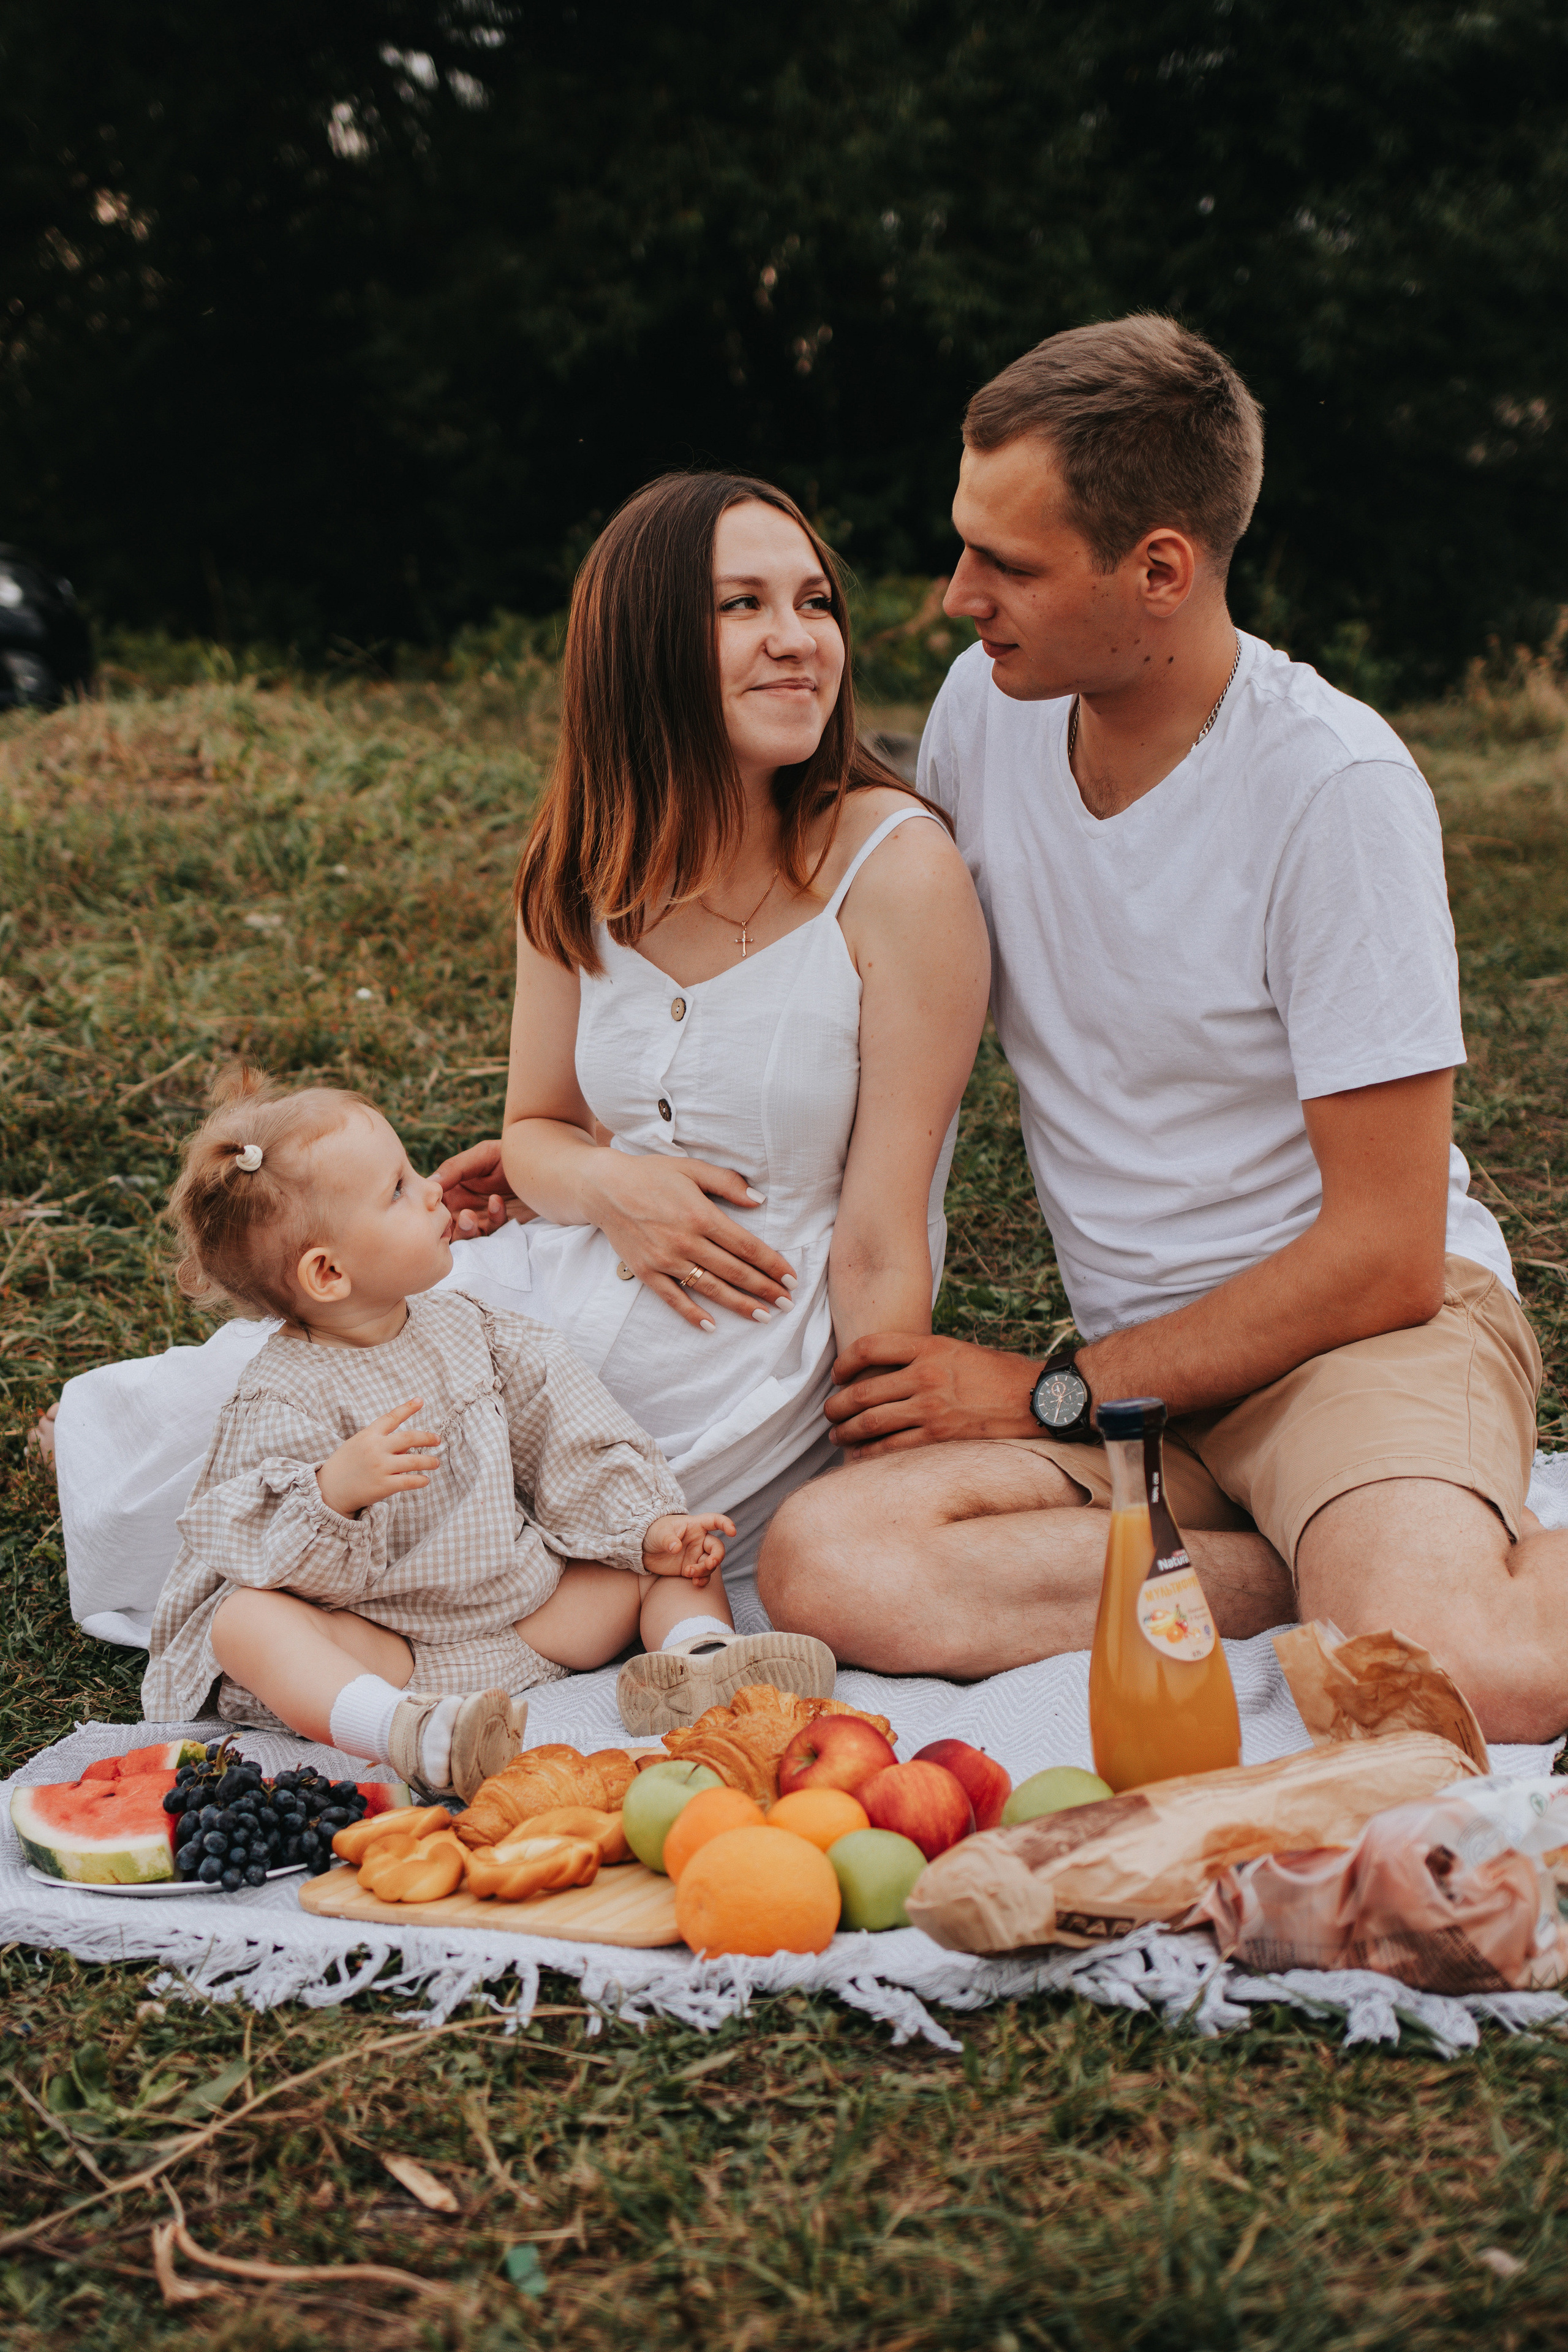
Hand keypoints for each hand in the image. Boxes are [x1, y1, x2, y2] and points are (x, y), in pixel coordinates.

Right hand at [316, 1398, 441, 1517]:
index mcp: (368, 1435)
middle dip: (427, 1438)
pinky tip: (425, 1480)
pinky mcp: (383, 1486)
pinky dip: (420, 1480)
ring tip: (436, 1463)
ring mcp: (380, 1467)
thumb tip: (407, 1446)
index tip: (421, 1401)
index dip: (408, 1408)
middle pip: (410, 1438)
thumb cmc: (344, 1466)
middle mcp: (376, 1448)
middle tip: (438, 1440)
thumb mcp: (358, 1445)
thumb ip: (380, 1442)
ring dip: (429, 1461)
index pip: (391, 1417)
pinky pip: (409, 1481)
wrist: (328, 1490)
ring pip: (414, 1461)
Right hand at [432, 1139, 535, 1239]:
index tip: (437, 1207)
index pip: (433, 1205)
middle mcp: (464, 1207)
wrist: (545, 1165)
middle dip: (451, 1226)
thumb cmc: (510, 1155)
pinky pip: (491, 1234)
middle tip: (463, 1215)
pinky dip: (492, 1221)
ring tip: (471, 1215)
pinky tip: (498, 1203)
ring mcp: (483, 1220)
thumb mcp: (482, 1155)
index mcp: (454, 1189)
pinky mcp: (501, 1229)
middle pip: (446, 1227)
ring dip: (468, 1229)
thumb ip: (455, 1168)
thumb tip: (430, 1183)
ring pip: (466, 1236)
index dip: (431, 1209)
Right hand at [585, 1152, 798, 1331]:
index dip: (772, 1264)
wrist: (603, 1187)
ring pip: (710, 1289)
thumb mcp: (692, 1168)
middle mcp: (685, 1241)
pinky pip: (673, 1298)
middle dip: (765, 1289)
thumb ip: (728, 1183)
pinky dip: (692, 1314)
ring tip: (763, 1316)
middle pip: (734, 1272)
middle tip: (788, 1304)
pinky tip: (712, 1326)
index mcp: (701, 1215)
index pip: (746, 1246)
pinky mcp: (646, 1272)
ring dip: (739, 1305)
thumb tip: (760, 1200)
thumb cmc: (651, 1174)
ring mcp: (665, 1259)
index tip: (792, 1278)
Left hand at [641, 1511, 735, 1583]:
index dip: (726, 1524)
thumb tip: (676, 1547)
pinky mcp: (691, 1568)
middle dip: (717, 1557)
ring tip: (689, 1573)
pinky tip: (696, 1583)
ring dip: (704, 1570)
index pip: (714, 1521)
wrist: (643, 1549)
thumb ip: (668, 1539)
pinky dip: (702, 1580)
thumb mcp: (659, 1533)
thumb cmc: (653, 1532)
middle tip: (709, 1564)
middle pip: (717, 1548)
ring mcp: (696, 1555)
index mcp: (695, 1526)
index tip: (732, 1532)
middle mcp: (700, 1541)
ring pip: (711, 1564)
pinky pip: (703, 1575)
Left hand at [825, 1332, 1042, 1454]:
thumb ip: (921, 1356)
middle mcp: (925, 1376)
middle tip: (829, 1413)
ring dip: (846, 1431)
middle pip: (862, 1391)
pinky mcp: (940, 1437)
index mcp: (929, 1347)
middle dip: (837, 1406)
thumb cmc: (997, 1373)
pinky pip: (891, 1448)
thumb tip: (883, 1372)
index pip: (868, 1347)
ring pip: (871, 1422)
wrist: (1037, 1397)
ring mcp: (931, 1408)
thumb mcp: (956, 1350)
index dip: (844, 1363)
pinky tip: (858, 1456)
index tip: (837, 1375)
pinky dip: (868, 1454)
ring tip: (838, 1435)